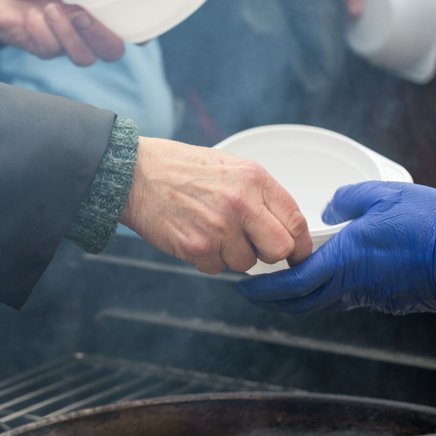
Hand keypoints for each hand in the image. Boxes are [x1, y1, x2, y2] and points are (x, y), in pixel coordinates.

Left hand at [0, 0, 123, 65]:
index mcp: (95, 1)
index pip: (126, 24)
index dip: (137, 32)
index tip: (135, 30)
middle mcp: (84, 24)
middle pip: (112, 50)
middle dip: (103, 37)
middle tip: (82, 17)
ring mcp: (64, 39)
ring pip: (85, 57)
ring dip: (69, 35)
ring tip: (49, 10)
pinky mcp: (42, 49)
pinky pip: (54, 51)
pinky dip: (42, 32)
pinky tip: (30, 16)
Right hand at [120, 138, 312, 273]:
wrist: (134, 174)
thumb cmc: (181, 168)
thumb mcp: (230, 166)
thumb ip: (259, 194)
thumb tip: (284, 226)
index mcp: (254, 179)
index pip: (295, 220)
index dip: (301, 243)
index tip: (299, 253)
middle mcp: (241, 203)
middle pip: (280, 249)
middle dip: (270, 254)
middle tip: (253, 245)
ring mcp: (219, 227)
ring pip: (246, 263)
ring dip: (232, 254)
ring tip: (210, 229)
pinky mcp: (197, 247)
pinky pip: (216, 268)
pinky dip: (207, 259)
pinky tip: (193, 235)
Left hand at [237, 181, 435, 314]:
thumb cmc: (426, 223)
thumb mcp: (381, 194)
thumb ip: (348, 198)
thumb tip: (330, 207)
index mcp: (345, 259)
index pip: (292, 283)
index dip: (264, 289)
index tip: (246, 286)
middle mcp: (353, 284)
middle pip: (302, 302)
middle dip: (274, 301)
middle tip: (257, 293)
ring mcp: (372, 295)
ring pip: (326, 302)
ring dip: (302, 297)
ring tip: (288, 283)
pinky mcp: (389, 299)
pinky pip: (351, 299)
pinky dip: (330, 292)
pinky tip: (331, 277)